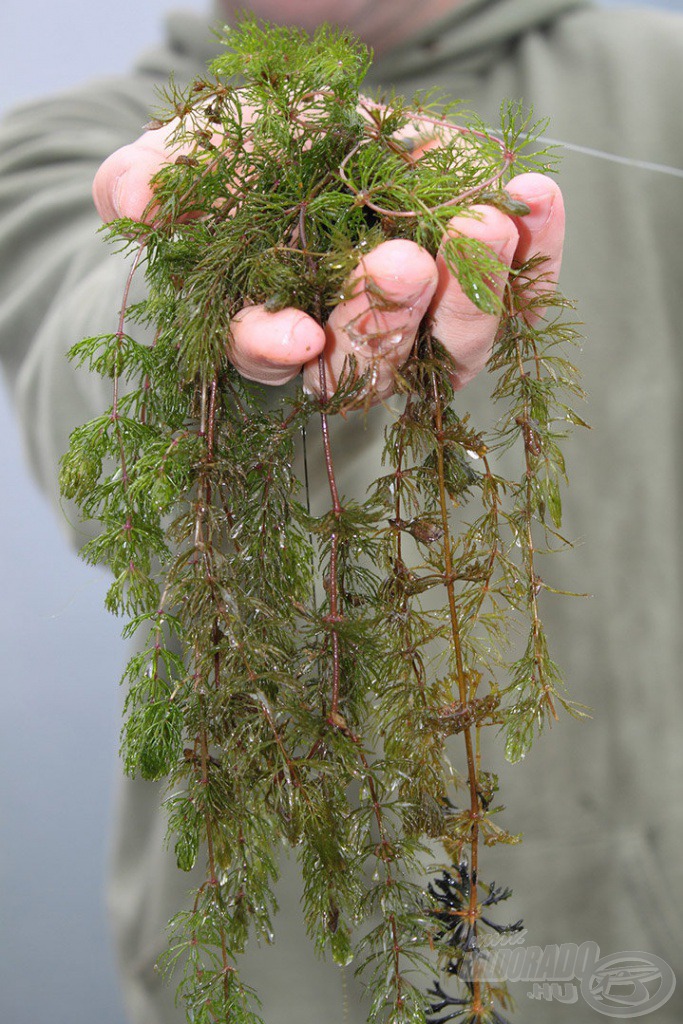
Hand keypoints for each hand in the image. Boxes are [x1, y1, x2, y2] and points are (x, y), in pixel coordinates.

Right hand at [93, 124, 563, 398]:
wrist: (324, 145)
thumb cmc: (243, 163)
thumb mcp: (194, 153)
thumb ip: (158, 177)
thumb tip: (132, 200)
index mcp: (271, 325)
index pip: (267, 353)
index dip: (273, 349)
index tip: (293, 336)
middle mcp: (350, 343)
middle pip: (368, 360)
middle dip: (383, 316)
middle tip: (402, 263)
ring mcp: (422, 326)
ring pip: (452, 343)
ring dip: (472, 290)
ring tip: (488, 219)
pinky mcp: (480, 290)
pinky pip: (518, 291)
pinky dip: (535, 249)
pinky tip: (536, 194)